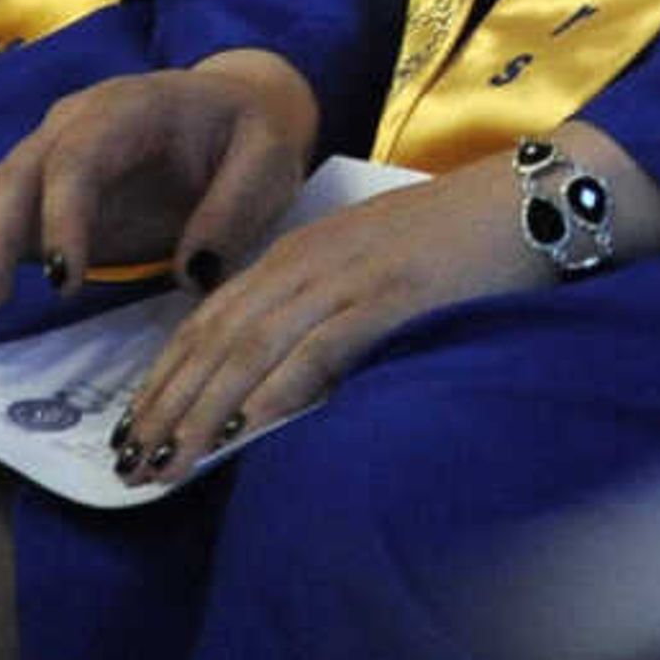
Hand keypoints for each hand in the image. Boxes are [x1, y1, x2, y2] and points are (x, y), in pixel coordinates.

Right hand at [0, 48, 316, 314]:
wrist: (236, 114)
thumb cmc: (251, 138)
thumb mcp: (267, 162)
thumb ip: (234, 211)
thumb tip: (192, 272)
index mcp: (131, 109)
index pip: (80, 157)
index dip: (61, 215)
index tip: (61, 281)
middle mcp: (77, 124)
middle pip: (20, 172)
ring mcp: (53, 156)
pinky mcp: (43, 193)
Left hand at [104, 164, 534, 482]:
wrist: (529, 198)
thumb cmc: (460, 239)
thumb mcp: (372, 266)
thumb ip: (325, 308)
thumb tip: (281, 373)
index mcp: (301, 253)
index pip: (211, 319)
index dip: (166, 375)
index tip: (133, 425)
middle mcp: (310, 262)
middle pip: (217, 339)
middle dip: (168, 403)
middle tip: (130, 460)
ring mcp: (347, 279)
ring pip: (252, 349)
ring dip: (204, 410)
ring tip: (169, 460)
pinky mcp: (389, 299)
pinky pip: (319, 350)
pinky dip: (276, 391)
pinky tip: (245, 429)